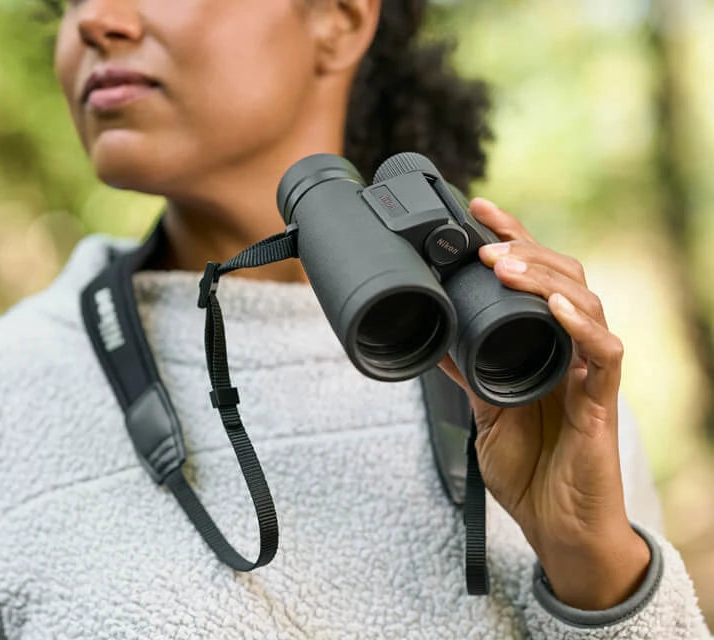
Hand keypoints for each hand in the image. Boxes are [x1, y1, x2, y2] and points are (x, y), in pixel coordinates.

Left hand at [437, 198, 650, 609]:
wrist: (555, 527)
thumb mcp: (486, 413)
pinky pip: (604, 354)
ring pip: (585, 304)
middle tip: (482, 238)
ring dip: (544, 278)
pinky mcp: (603, 402)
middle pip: (565, 278)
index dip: (513, 241)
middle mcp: (571, 351)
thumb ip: (470, 375)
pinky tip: (556, 306)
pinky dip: (581, 326)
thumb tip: (439, 341)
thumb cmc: (530, 471)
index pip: (535, 280)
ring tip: (505, 265)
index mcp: (544, 347)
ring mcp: (590, 373)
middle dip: (525, 250)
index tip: (477, 210)